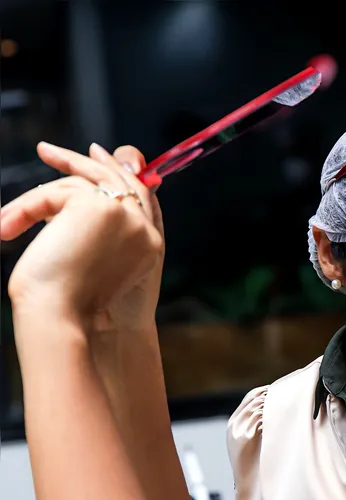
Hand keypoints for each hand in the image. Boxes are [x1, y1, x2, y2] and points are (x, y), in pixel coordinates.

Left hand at [1, 142, 162, 332]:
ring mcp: (126, 217)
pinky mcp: (100, 207)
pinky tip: (12, 224)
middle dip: (86, 162)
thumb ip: (97, 231)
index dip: (120, 173)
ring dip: (46, 191)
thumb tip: (76, 197)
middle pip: (119, 179)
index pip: (142, 197)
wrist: (65, 318)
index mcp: (149, 247)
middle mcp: (144, 231)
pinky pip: (59, 192)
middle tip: (50, 151)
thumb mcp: (92, 265)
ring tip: (18, 195)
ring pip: (83, 183)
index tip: (96, 156)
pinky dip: (31, 207)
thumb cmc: (73, 305)